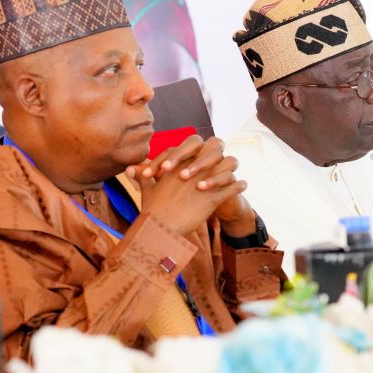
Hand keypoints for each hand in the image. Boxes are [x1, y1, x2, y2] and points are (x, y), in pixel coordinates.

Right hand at [126, 136, 252, 236]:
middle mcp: (194, 168)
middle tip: (219, 164)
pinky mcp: (214, 198)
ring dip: (231, 169)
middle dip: (218, 154)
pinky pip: (235, 186)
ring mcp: (205, 182)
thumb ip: (142, 177)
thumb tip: (130, 169)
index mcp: (180, 163)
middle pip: (215, 147)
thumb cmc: (152, 210)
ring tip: (232, 176)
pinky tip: (242, 186)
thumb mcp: (147, 189)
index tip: (201, 158)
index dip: (200, 149)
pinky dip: (240, 185)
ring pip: (229, 164)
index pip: (195, 143)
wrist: (160, 229)